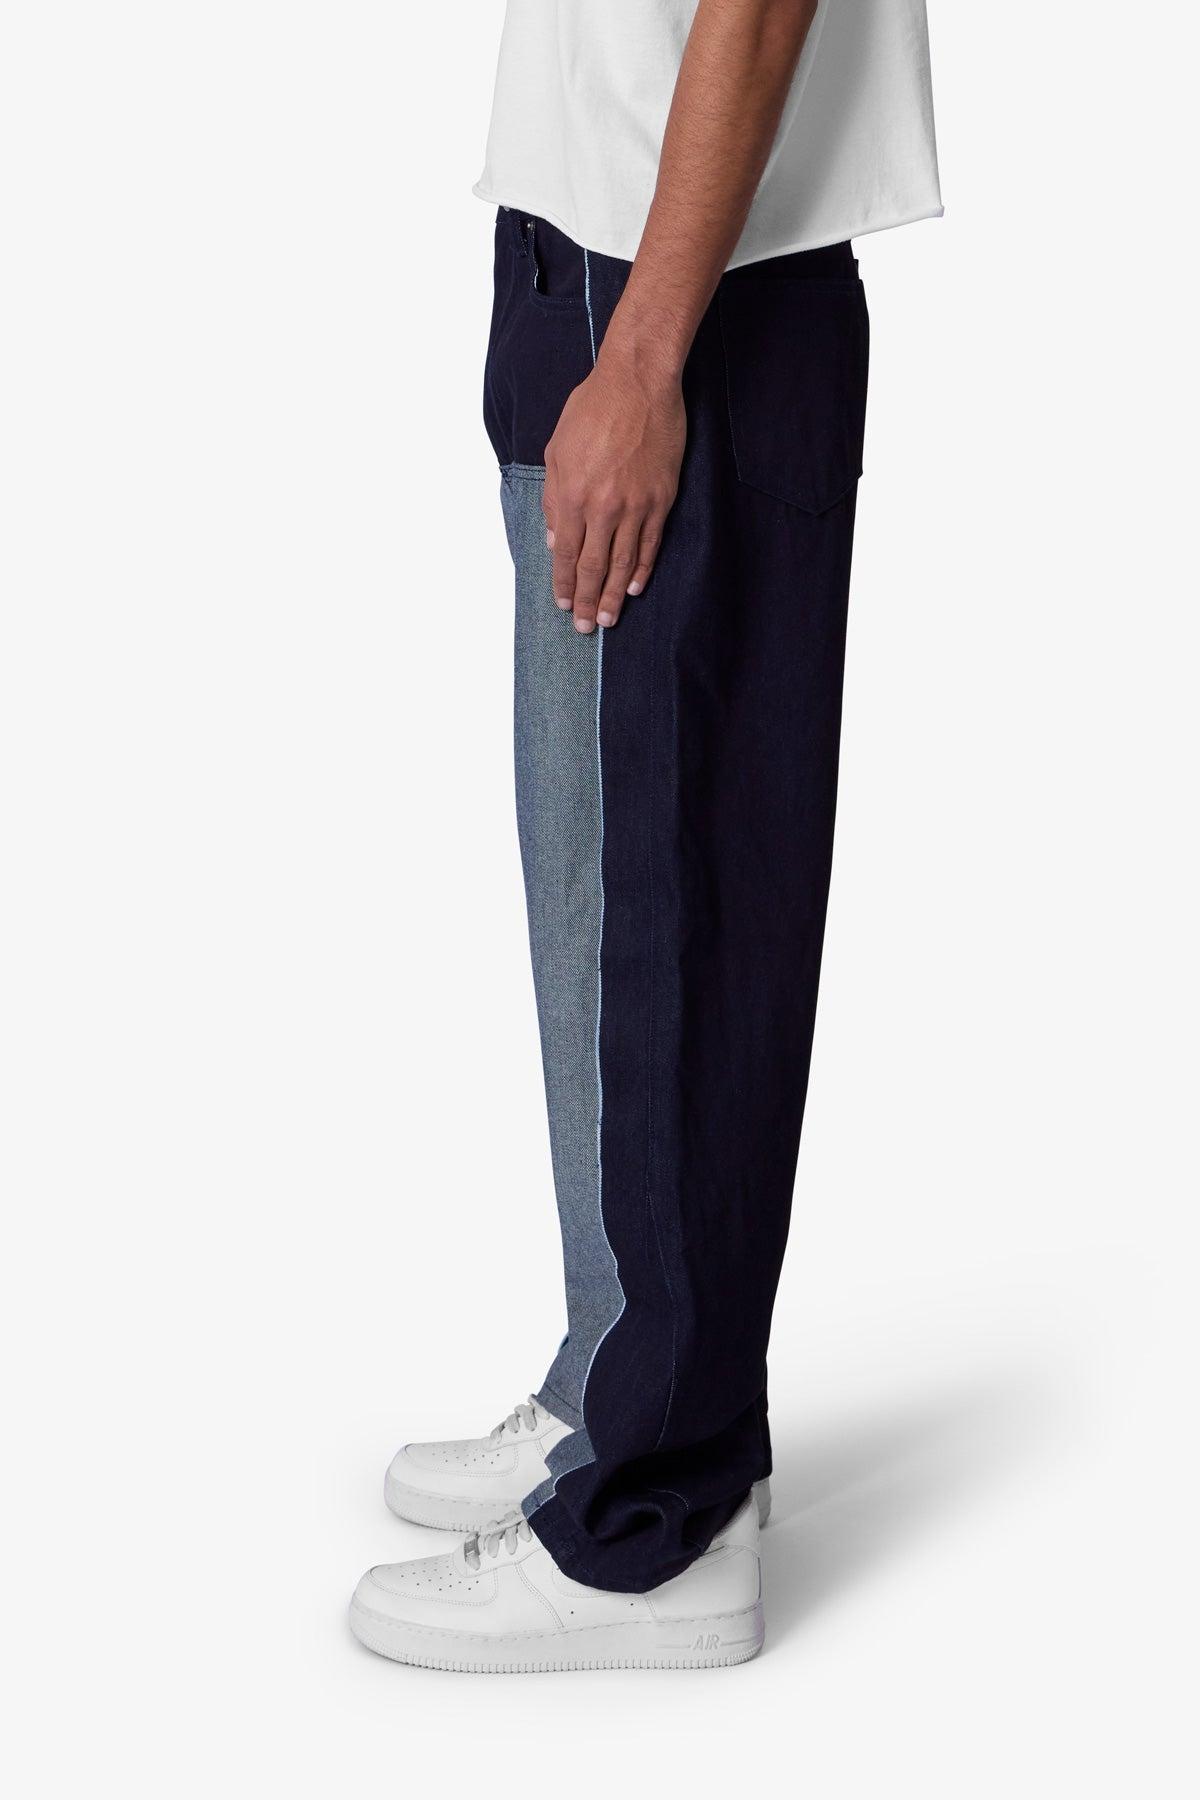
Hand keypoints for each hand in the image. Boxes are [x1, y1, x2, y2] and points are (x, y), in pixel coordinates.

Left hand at [543, 351, 685, 632]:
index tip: (566, 605)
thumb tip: (555, 539)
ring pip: (624, 562)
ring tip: (611, 619)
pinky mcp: (661, 499)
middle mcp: (603, 508)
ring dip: (615, 595)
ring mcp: (635, 506)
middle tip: (587, 628)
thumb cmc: (593, 409)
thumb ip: (554, 498)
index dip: (566, 584)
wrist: (638, 383)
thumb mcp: (558, 450)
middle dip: (589, 601)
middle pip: (595, 567)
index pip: (567, 554)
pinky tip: (635, 587)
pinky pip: (650, 544)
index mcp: (573, 496)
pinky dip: (642, 568)